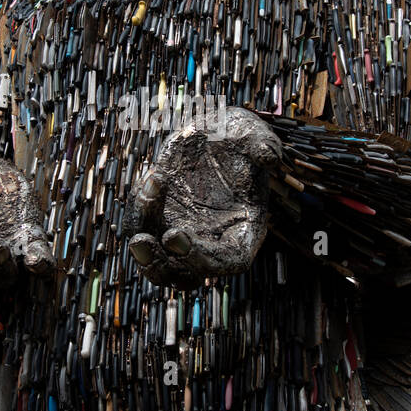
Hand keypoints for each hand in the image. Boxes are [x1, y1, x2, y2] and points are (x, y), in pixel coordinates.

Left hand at [123, 107, 281, 287]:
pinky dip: (141, 209)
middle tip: (141, 243)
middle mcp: (212, 242)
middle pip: (183, 275)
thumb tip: (269, 156)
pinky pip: (144, 227)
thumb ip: (265, 147)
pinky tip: (154, 177)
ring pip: (156, 258)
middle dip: (159, 266)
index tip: (175, 237)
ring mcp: (183, 234)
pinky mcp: (161, 220)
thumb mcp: (257, 137)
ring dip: (142, 241)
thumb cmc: (241, 141)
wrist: (216, 135)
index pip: (226, 262)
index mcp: (244, 233)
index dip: (201, 259)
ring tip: (149, 190)